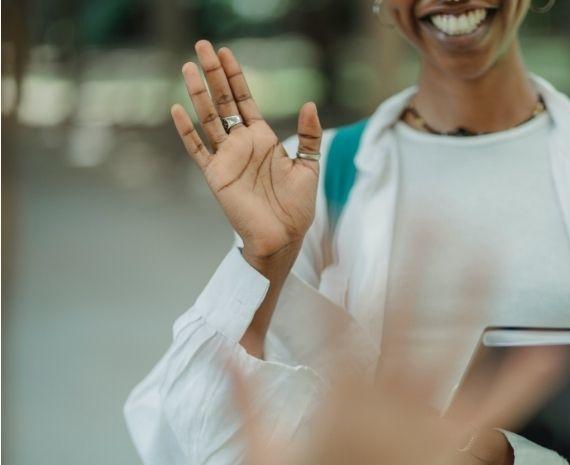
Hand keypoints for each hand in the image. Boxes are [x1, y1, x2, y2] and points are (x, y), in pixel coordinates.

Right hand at [171, 40, 321, 265]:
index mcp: (263, 139)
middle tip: (202, 46)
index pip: (245, 100)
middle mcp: (242, 144)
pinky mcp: (216, 175)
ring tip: (188, 66)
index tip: (226, 53)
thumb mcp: (309, 166)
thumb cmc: (296, 206)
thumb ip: (309, 135)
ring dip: (198, 93)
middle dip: (214, 74)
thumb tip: (310, 103)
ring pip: (208, 118)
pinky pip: (197, 149)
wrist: (283, 237)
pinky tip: (176, 109)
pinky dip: (186, 131)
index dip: (235, 77)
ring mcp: (227, 158)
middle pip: (223, 101)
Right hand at [229, 254, 569, 464]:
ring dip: (470, 292)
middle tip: (430, 209)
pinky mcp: (462, 439)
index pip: (332, 320)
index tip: (335, 231)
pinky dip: (526, 375)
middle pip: (404, 314)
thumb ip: (245, 402)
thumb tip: (228, 352)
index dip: (333, 270)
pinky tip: (550, 345)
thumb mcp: (264, 453)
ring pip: (453, 345)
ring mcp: (432, 417)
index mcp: (342, 399)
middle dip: (417, 257)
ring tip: (486, 246)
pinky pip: (501, 405)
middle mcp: (391, 399)